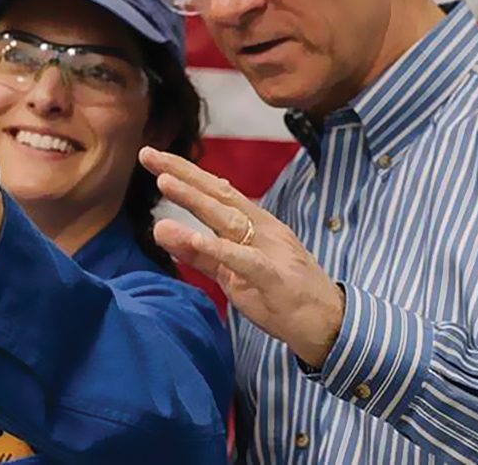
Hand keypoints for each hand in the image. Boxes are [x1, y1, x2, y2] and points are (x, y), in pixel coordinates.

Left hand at [140, 147, 344, 367]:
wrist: (328, 323)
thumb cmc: (281, 295)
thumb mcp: (233, 273)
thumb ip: (198, 254)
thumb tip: (161, 229)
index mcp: (254, 224)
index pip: (215, 190)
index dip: (184, 171)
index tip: (151, 155)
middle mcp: (262, 229)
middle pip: (219, 194)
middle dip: (183, 173)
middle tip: (149, 154)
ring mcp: (270, 251)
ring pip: (229, 219)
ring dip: (196, 200)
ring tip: (165, 182)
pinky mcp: (275, 279)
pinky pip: (245, 261)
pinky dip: (220, 249)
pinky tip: (196, 238)